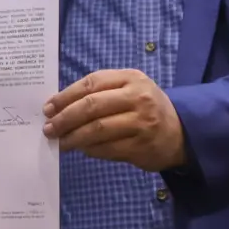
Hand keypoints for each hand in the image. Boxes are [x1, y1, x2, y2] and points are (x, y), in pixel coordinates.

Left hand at [42, 69, 186, 171]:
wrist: (180, 132)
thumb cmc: (146, 108)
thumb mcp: (129, 89)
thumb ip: (100, 93)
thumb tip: (59, 108)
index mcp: (131, 78)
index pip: (91, 83)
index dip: (65, 96)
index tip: (48, 108)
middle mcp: (138, 97)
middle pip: (91, 106)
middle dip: (64, 118)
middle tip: (49, 129)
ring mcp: (141, 123)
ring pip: (97, 129)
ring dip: (73, 138)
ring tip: (60, 142)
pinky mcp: (142, 147)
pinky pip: (107, 149)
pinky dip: (90, 150)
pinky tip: (82, 150)